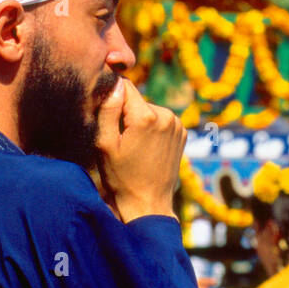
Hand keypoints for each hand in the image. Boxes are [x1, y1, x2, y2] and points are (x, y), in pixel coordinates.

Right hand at [95, 77, 185, 222]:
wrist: (147, 204)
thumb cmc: (121, 177)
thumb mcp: (104, 144)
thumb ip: (108, 110)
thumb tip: (115, 83)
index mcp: (146, 116)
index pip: (125, 86)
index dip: (112, 98)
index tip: (107, 115)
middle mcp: (167, 115)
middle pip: (137, 100)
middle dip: (126, 114)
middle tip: (120, 140)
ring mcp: (177, 124)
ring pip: (149, 110)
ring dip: (140, 122)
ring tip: (134, 148)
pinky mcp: (183, 133)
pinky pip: (161, 120)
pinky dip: (153, 129)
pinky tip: (147, 149)